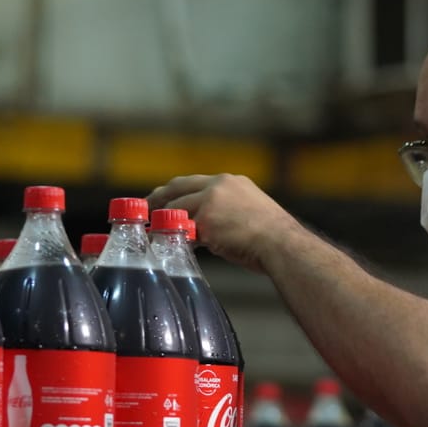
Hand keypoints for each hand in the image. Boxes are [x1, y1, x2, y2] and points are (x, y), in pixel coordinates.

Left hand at [148, 174, 301, 272]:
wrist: (283, 244)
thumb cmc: (275, 238)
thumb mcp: (253, 213)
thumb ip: (230, 213)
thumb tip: (215, 229)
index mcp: (232, 182)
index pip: (195, 182)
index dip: (176, 191)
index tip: (164, 198)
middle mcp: (220, 185)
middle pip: (178, 187)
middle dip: (158, 198)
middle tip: (144, 209)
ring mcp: (211, 201)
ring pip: (176, 209)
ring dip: (160, 222)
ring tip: (147, 232)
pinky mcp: (206, 220)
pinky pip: (180, 229)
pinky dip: (168, 237)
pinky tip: (159, 243)